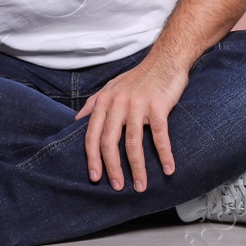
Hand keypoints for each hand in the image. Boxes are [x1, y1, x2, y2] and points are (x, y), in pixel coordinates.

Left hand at [76, 57, 188, 191]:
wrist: (166, 59)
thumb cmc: (139, 76)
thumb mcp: (111, 86)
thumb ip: (94, 103)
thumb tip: (77, 119)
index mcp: (104, 101)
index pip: (92, 135)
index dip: (92, 159)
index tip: (95, 178)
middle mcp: (118, 104)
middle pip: (109, 142)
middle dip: (112, 168)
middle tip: (117, 186)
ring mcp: (138, 105)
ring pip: (133, 143)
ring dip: (137, 168)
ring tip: (140, 186)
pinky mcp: (158, 106)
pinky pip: (160, 136)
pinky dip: (164, 155)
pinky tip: (168, 169)